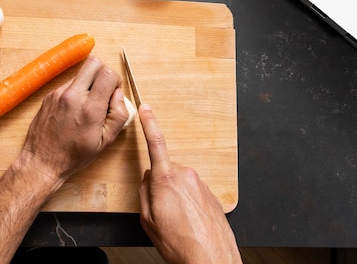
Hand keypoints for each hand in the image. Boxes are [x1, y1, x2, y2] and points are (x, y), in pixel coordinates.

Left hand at [19, 56, 129, 182]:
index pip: (108, 74)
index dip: (115, 80)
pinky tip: (74, 110)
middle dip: (103, 73)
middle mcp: (73, 96)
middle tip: (103, 91)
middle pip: (94, 63)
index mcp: (90, 108)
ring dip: (88, 84)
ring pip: (80, 74)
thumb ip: (119, 114)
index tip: (113, 93)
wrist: (43, 161)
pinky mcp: (50, 95)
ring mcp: (59, 93)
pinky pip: (68, 84)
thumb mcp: (106, 141)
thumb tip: (119, 94)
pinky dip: (76, 92)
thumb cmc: (74, 155)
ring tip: (87, 106)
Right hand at [138, 104, 241, 263]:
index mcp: (166, 179)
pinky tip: (190, 223)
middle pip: (165, 172)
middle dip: (161, 187)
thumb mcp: (148, 220)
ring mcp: (201, 184)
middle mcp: (186, 176)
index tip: (146, 108)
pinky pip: (193, 193)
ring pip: (179, 184)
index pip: (155, 143)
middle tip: (162, 212)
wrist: (211, 260)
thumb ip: (144, 193)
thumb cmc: (179, 245)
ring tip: (179, 222)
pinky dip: (189, 205)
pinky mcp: (212, 194)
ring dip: (176, 198)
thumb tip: (148, 180)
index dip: (149, 123)